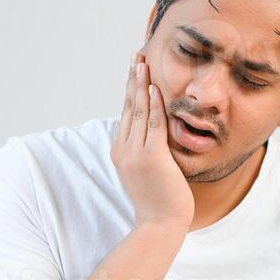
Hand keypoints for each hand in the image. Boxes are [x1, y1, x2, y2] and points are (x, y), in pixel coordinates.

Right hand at [114, 50, 192, 231]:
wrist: (160, 224)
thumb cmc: (159, 201)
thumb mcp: (147, 171)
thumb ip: (146, 150)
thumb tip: (154, 133)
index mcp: (120, 151)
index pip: (125, 113)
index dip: (130, 89)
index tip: (134, 69)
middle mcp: (123, 149)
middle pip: (128, 107)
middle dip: (133, 79)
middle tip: (137, 55)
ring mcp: (136, 154)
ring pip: (138, 111)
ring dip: (141, 85)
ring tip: (143, 63)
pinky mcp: (152, 158)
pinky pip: (153, 126)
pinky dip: (153, 105)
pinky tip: (155, 88)